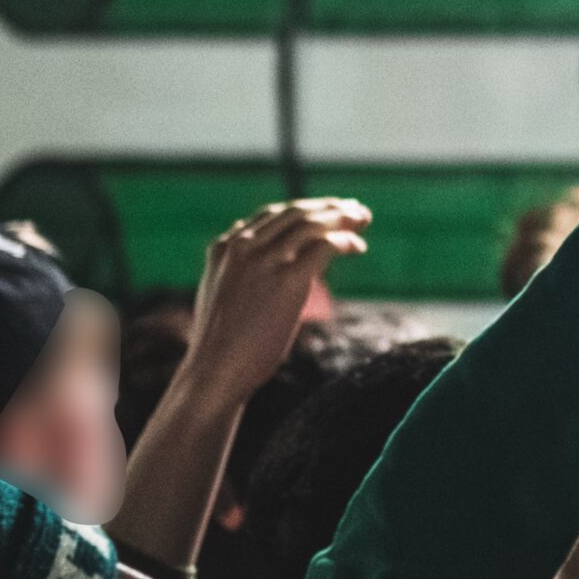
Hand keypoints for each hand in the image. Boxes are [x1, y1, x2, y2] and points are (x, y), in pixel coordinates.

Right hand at [184, 199, 370, 406]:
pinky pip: (325, 246)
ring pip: (312, 224)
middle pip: (295, 213)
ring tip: (364, 220)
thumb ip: (241, 273)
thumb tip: (270, 267)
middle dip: (329, 208)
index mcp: (224, 248)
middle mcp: (242, 247)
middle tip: (355, 209)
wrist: (215, 371)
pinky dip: (346, 241)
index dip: (305, 209)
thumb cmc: (220, 345)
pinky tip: (358, 247)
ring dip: (343, 218)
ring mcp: (264, 261)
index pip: (272, 216)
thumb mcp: (222, 296)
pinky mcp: (288, 279)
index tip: (327, 211)